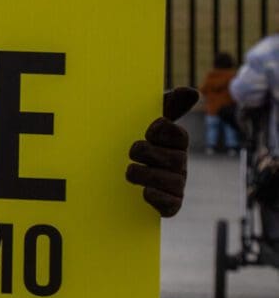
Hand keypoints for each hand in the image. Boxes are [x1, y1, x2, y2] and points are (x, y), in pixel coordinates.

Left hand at [126, 87, 197, 216]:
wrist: (107, 171)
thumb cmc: (135, 140)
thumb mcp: (145, 118)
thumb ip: (167, 104)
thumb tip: (191, 91)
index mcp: (176, 143)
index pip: (179, 135)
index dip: (162, 131)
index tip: (148, 129)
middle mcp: (180, 165)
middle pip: (175, 159)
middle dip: (148, 153)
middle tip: (132, 151)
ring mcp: (175, 185)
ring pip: (171, 181)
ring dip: (145, 174)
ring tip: (130, 171)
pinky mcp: (168, 205)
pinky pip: (171, 206)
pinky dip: (157, 198)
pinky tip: (144, 192)